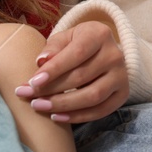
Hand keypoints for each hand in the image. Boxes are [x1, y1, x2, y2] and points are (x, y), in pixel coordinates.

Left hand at [13, 20, 128, 124]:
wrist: (100, 52)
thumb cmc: (77, 44)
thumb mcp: (64, 39)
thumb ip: (52, 48)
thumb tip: (41, 61)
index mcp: (100, 34)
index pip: (76, 53)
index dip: (54, 69)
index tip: (32, 82)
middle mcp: (115, 55)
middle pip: (82, 77)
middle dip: (52, 89)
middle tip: (29, 96)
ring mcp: (121, 76)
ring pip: (92, 97)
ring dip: (63, 105)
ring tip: (39, 106)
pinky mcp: (122, 94)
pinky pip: (100, 111)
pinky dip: (77, 117)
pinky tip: (57, 116)